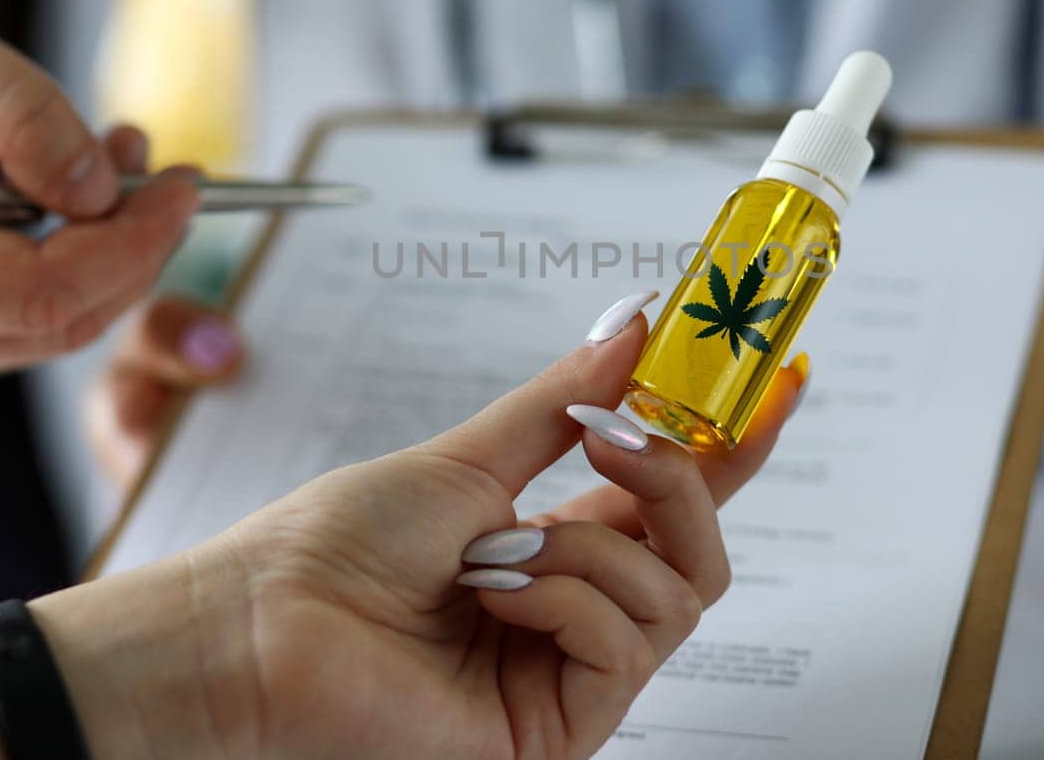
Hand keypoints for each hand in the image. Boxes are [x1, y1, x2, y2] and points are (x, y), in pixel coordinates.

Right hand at [0, 6, 199, 390]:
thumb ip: (26, 117)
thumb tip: (102, 192)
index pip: (40, 295)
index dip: (131, 247)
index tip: (184, 189)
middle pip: (62, 321)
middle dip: (136, 249)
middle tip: (171, 177)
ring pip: (61, 327)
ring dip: (116, 254)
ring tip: (123, 166)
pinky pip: (37, 322)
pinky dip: (82, 265)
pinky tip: (83, 201)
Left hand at [33, 294, 807, 759]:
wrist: (262, 627)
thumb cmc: (337, 547)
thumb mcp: (467, 456)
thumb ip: (564, 400)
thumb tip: (635, 323)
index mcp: (559, 545)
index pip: (674, 497)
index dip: (736, 442)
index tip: (781, 379)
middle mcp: (578, 610)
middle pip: (702, 549)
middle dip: (677, 478)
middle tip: (618, 434)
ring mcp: (572, 673)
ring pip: (673, 592)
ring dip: (581, 545)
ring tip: (490, 548)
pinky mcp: (564, 726)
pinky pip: (628, 644)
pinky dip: (566, 596)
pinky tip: (496, 594)